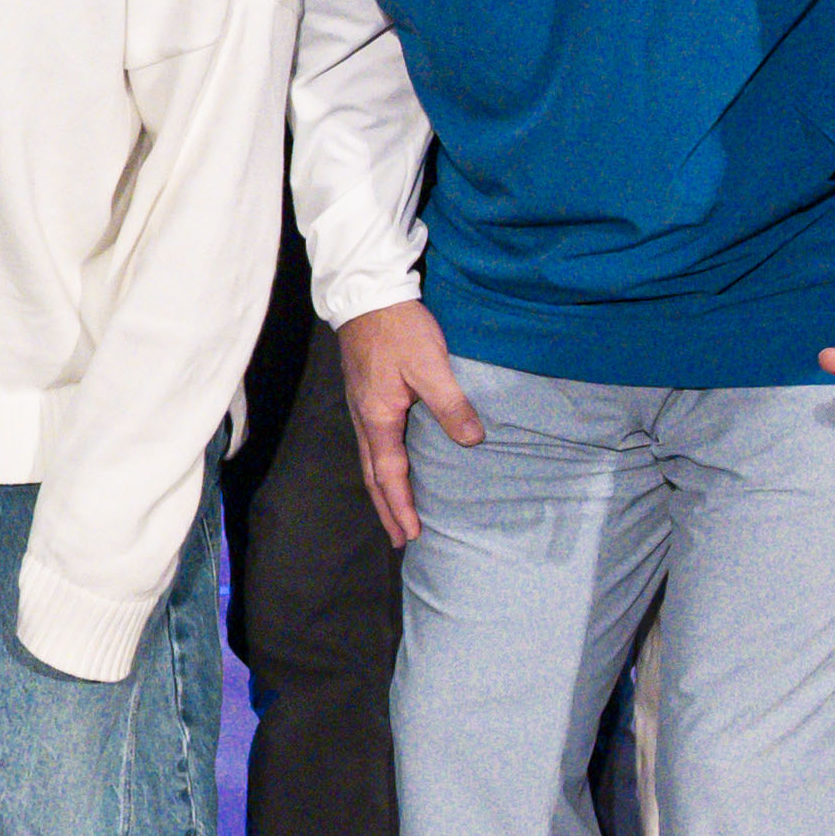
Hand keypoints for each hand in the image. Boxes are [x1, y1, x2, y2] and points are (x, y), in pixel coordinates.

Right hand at [335, 303, 479, 547]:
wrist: (366, 296)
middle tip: (401, 539)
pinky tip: (392, 468)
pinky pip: (373, 445)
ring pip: (370, 461)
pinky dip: (382, 468)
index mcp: (379, 417)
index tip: (412, 534)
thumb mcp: (430, 365)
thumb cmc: (398, 329)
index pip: (389, 474)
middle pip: (372, 475)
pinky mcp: (367, 396)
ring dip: (383, 491)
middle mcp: (365, 419)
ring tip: (395, 513)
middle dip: (387, 509)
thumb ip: (450, 404)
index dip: (401, 505)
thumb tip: (471, 441)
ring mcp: (362, 407)